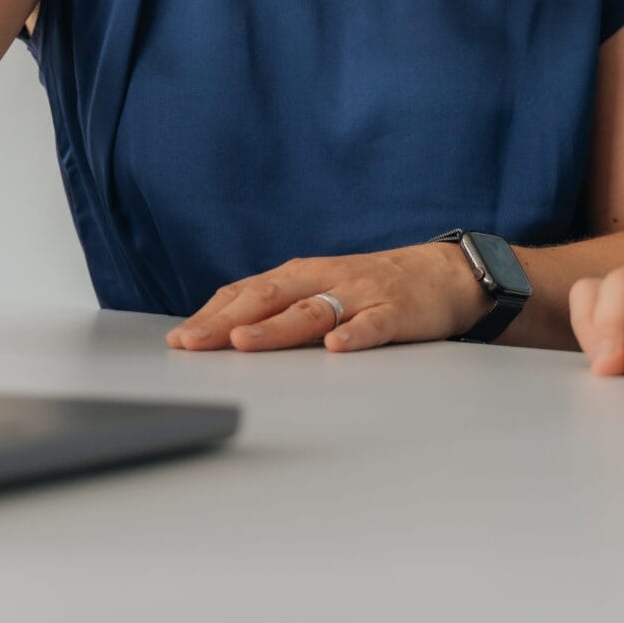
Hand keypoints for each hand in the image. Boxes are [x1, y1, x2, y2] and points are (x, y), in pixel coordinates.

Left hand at [167, 243, 491, 354]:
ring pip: (312, 310)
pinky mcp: (396, 311)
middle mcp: (324, 279)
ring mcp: (360, 294)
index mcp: (301, 276)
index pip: (248, 293)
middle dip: (227, 322)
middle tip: (193, 344)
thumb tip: (224, 337)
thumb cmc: (373, 288)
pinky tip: (336, 348)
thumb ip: (281, 309)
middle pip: (269, 298)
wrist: (443, 274)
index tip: (180, 341)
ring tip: (246, 342)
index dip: (212, 315)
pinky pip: (372, 324)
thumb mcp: (321, 291)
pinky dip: (354, 334)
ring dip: (277, 327)